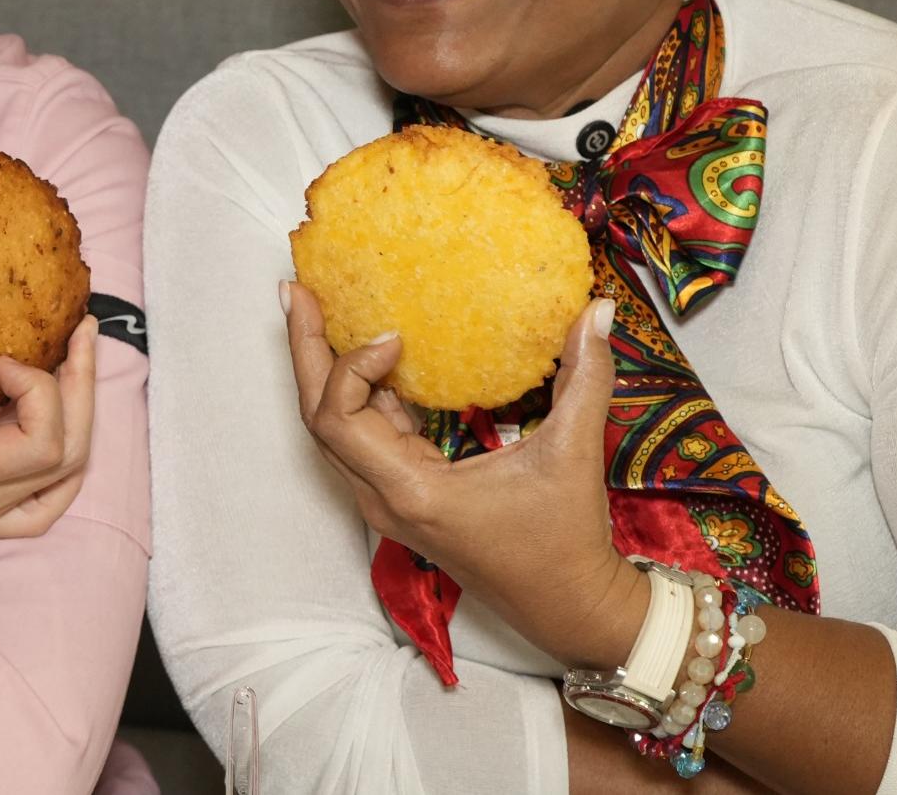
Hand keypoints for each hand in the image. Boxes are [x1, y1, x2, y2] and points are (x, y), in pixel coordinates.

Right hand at [0, 257, 98, 619]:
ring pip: (59, 480)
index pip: (41, 444)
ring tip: (67, 367)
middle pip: (69, 455)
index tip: (0, 357)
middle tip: (76, 331)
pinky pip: (35, 506)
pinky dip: (55, 466)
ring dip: (74, 420)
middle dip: (80, 387)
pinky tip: (35, 430)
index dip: (41, 390)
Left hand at [284, 282, 645, 669]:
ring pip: (334, 429)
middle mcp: (385, 498)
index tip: (395, 335)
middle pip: (318, 419)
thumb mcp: (574, 454)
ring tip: (320, 310)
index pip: (338, 420)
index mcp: (411, 491)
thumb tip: (598, 309)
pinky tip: (373, 355)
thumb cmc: (565, 540)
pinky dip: (360, 392)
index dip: (351, 368)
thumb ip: (586, 377)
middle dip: (307, 350)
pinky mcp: (404, 495)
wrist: (566, 606)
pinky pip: (364, 437)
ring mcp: (389, 500)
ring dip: (326, 370)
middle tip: (298, 290)